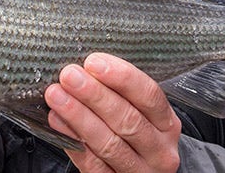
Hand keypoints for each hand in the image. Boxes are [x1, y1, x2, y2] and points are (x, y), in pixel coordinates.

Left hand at [44, 53, 180, 172]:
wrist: (138, 170)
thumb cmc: (134, 131)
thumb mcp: (139, 112)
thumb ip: (119, 92)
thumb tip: (85, 67)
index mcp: (167, 123)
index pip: (149, 96)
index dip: (122, 77)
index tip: (93, 62)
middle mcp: (159, 150)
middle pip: (128, 119)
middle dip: (95, 95)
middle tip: (70, 76)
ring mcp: (140, 171)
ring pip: (109, 143)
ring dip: (79, 117)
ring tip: (57, 96)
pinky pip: (94, 165)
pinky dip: (74, 142)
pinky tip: (58, 123)